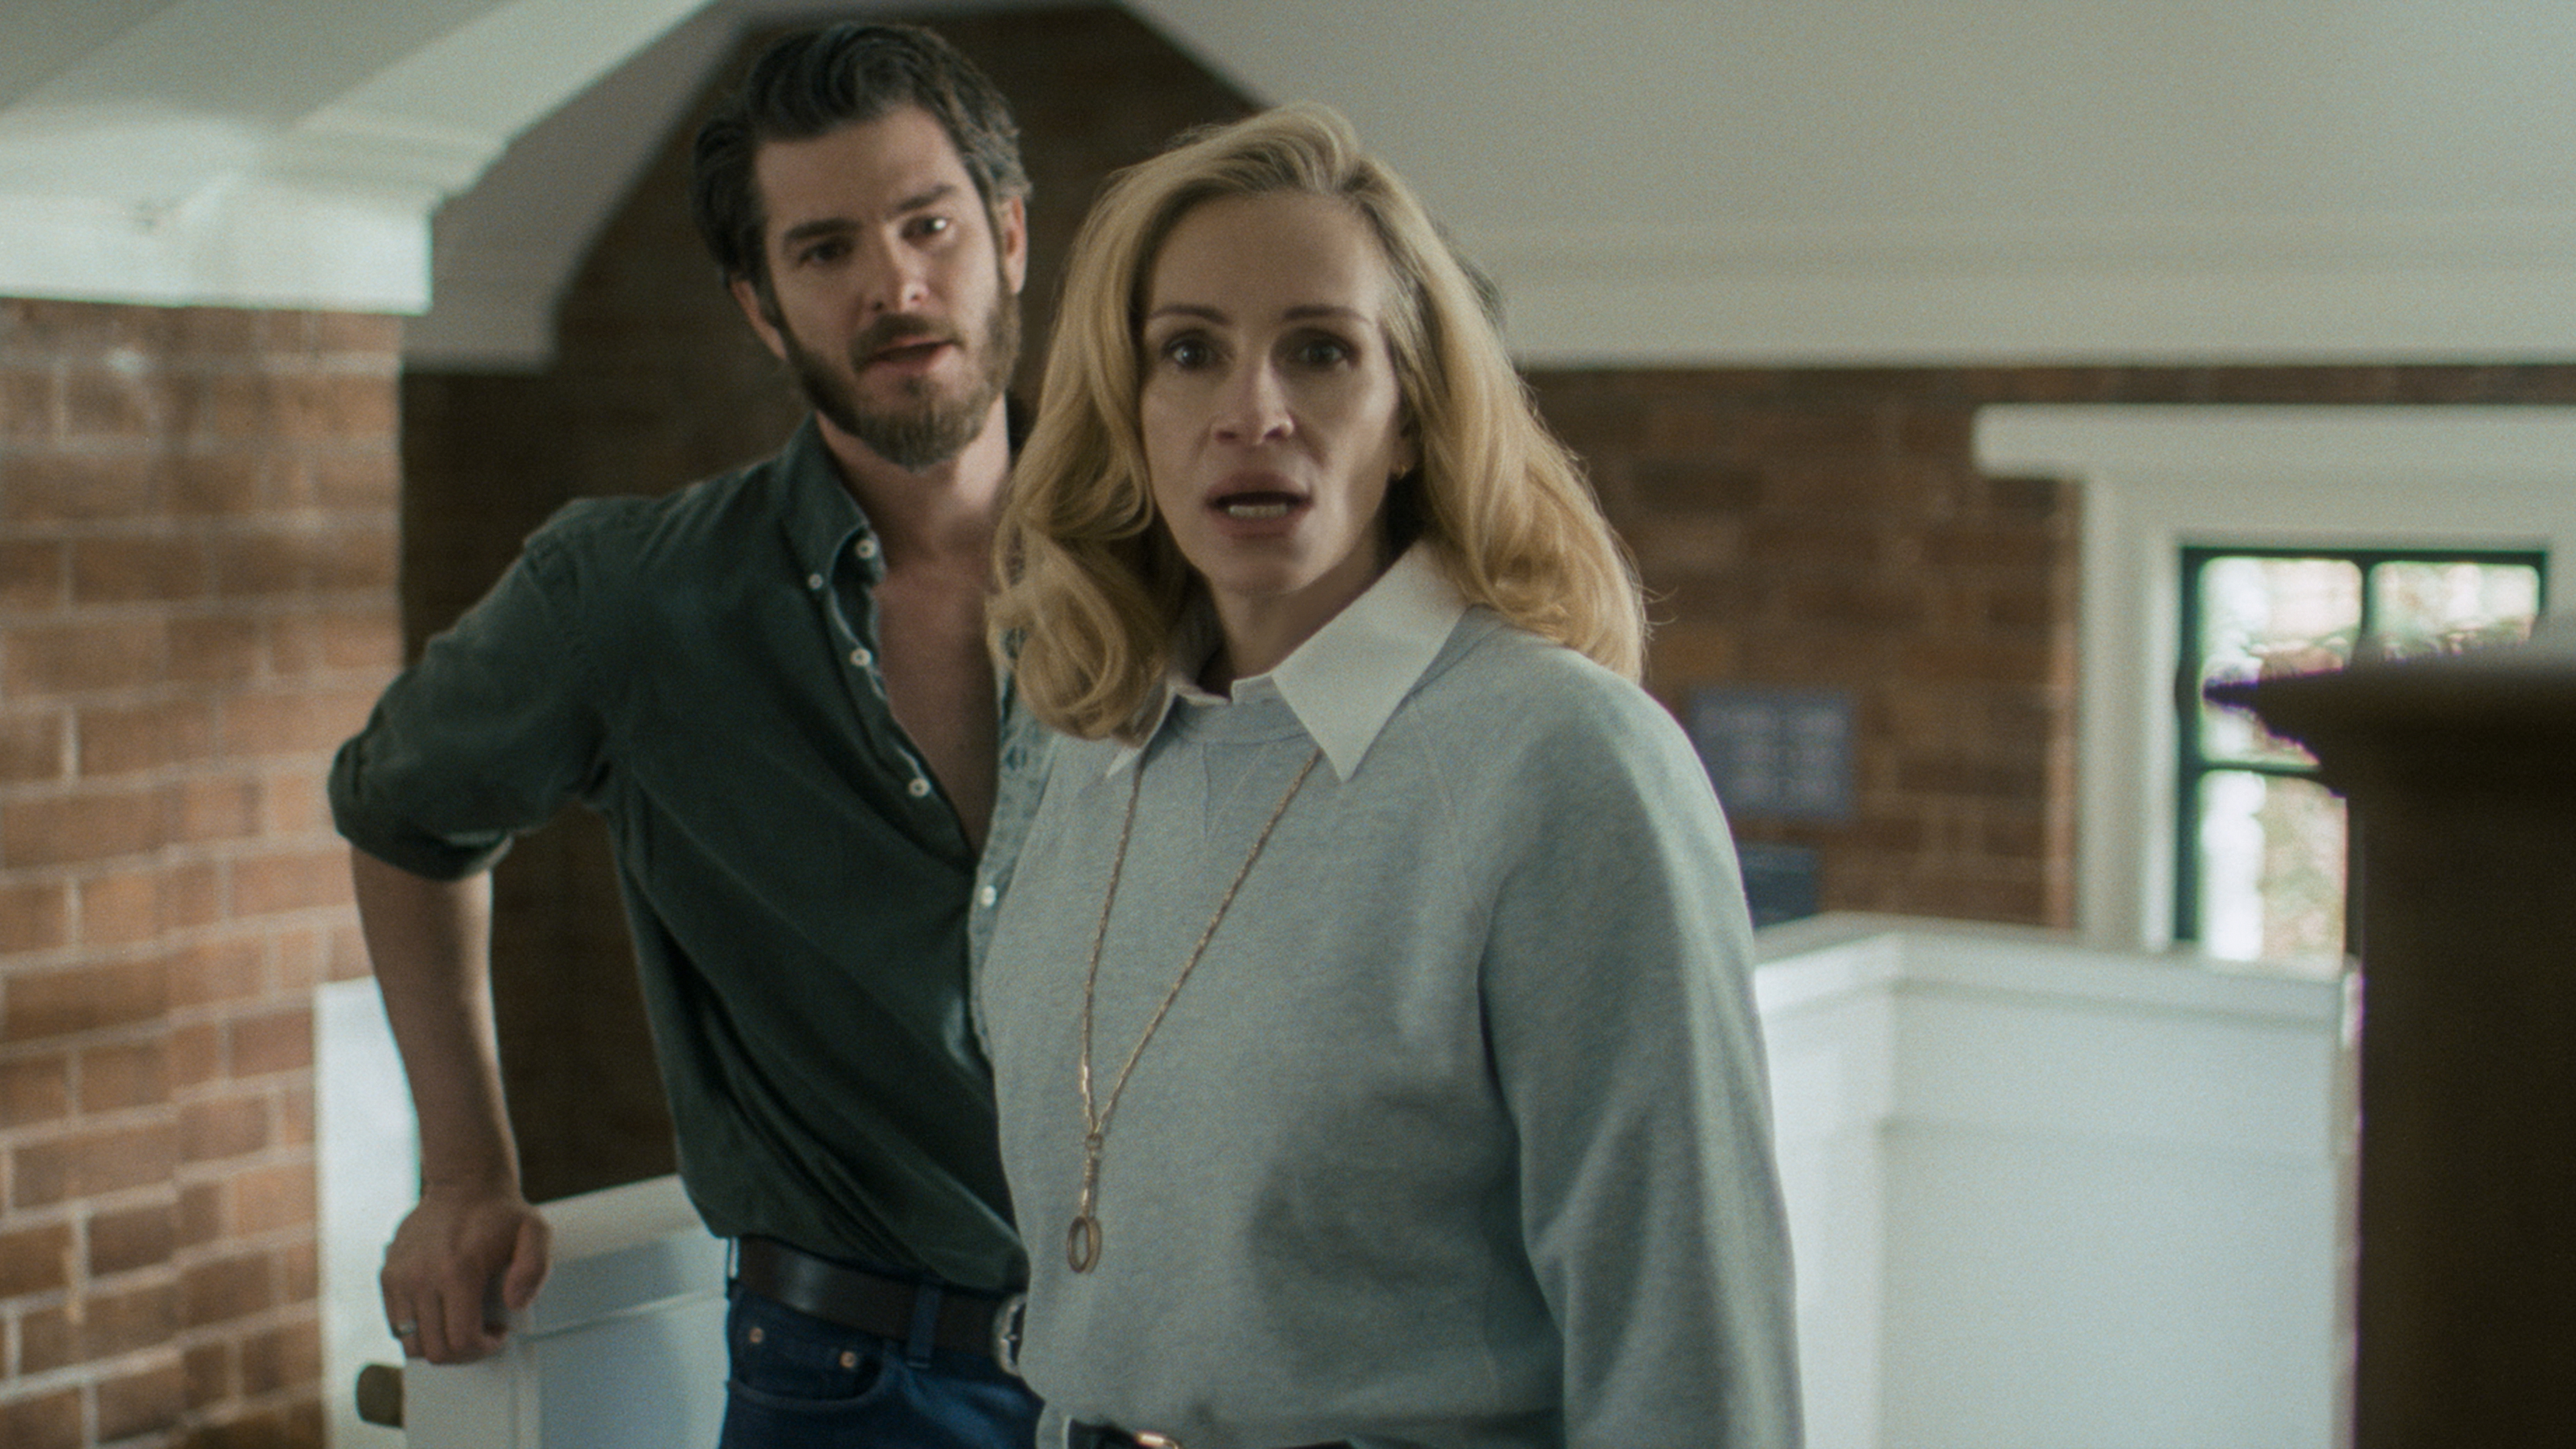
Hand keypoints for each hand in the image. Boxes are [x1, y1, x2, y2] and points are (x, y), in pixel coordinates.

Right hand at [380, 1182, 550, 1363]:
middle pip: (436, 1349)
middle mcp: (421, 1277)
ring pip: (411, 1343)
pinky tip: (441, 1312)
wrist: (463, 1184)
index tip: (498, 1333)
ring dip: (439, 1344)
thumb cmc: (501, 1214)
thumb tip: (514, 1304)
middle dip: (464, 1353)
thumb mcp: (535, 1233)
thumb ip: (535, 1269)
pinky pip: (396, 1325)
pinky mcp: (388, 1275)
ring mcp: (399, 1277)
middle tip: (482, 1334)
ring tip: (461, 1323)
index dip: (483, 1348)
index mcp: (458, 1271)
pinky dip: (418, 1329)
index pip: (461, 1340)